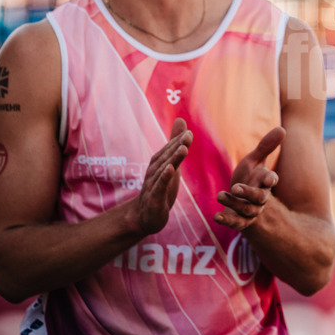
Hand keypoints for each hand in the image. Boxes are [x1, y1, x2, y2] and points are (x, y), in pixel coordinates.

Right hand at [133, 118, 190, 234]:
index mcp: (159, 163)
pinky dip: (164, 178)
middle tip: (188, 135)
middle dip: (178, 146)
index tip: (189, 132)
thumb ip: (175, 142)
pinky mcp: (155, 199)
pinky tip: (170, 170)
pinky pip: (159, 187)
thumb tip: (180, 119)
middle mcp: (155, 171)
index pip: (170, 150)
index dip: (179, 140)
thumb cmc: (160, 186)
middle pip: (167, 157)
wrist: (144, 215)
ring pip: (164, 170)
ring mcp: (154, 185)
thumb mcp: (170, 163)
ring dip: (173, 159)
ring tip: (183, 149)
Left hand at [214, 126, 283, 230]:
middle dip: (248, 193)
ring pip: (246, 210)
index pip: (272, 180)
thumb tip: (282, 129)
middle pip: (259, 198)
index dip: (271, 180)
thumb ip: (266, 146)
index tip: (269, 179)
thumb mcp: (255, 159)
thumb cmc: (250, 175)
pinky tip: (216, 216)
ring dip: (233, 204)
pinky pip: (236, 223)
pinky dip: (227, 220)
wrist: (241, 198)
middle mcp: (261, 198)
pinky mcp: (240, 221)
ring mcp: (251, 210)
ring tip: (219, 195)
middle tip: (235, 187)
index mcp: (265, 181)